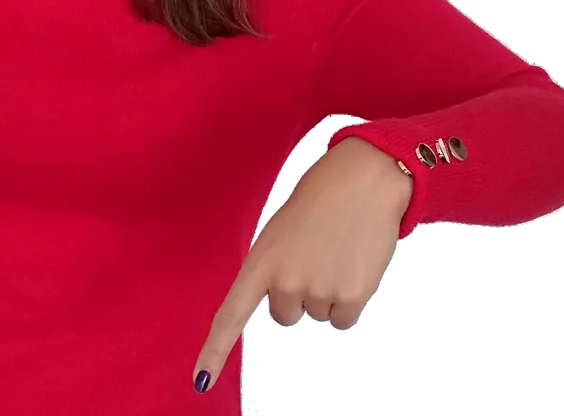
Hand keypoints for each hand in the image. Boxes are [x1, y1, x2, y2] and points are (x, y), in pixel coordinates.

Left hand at [191, 137, 410, 392]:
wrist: (363, 182)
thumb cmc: (320, 201)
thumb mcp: (281, 231)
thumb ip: (274, 268)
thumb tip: (282, 300)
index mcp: (260, 261)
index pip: (230, 314)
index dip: (214, 351)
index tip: (200, 382)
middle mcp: (284, 283)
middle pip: (283, 313)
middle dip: (296, 290)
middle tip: (312, 254)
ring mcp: (317, 292)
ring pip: (316, 313)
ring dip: (325, 290)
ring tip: (334, 251)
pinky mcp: (349, 298)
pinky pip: (342, 317)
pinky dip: (348, 298)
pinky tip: (351, 265)